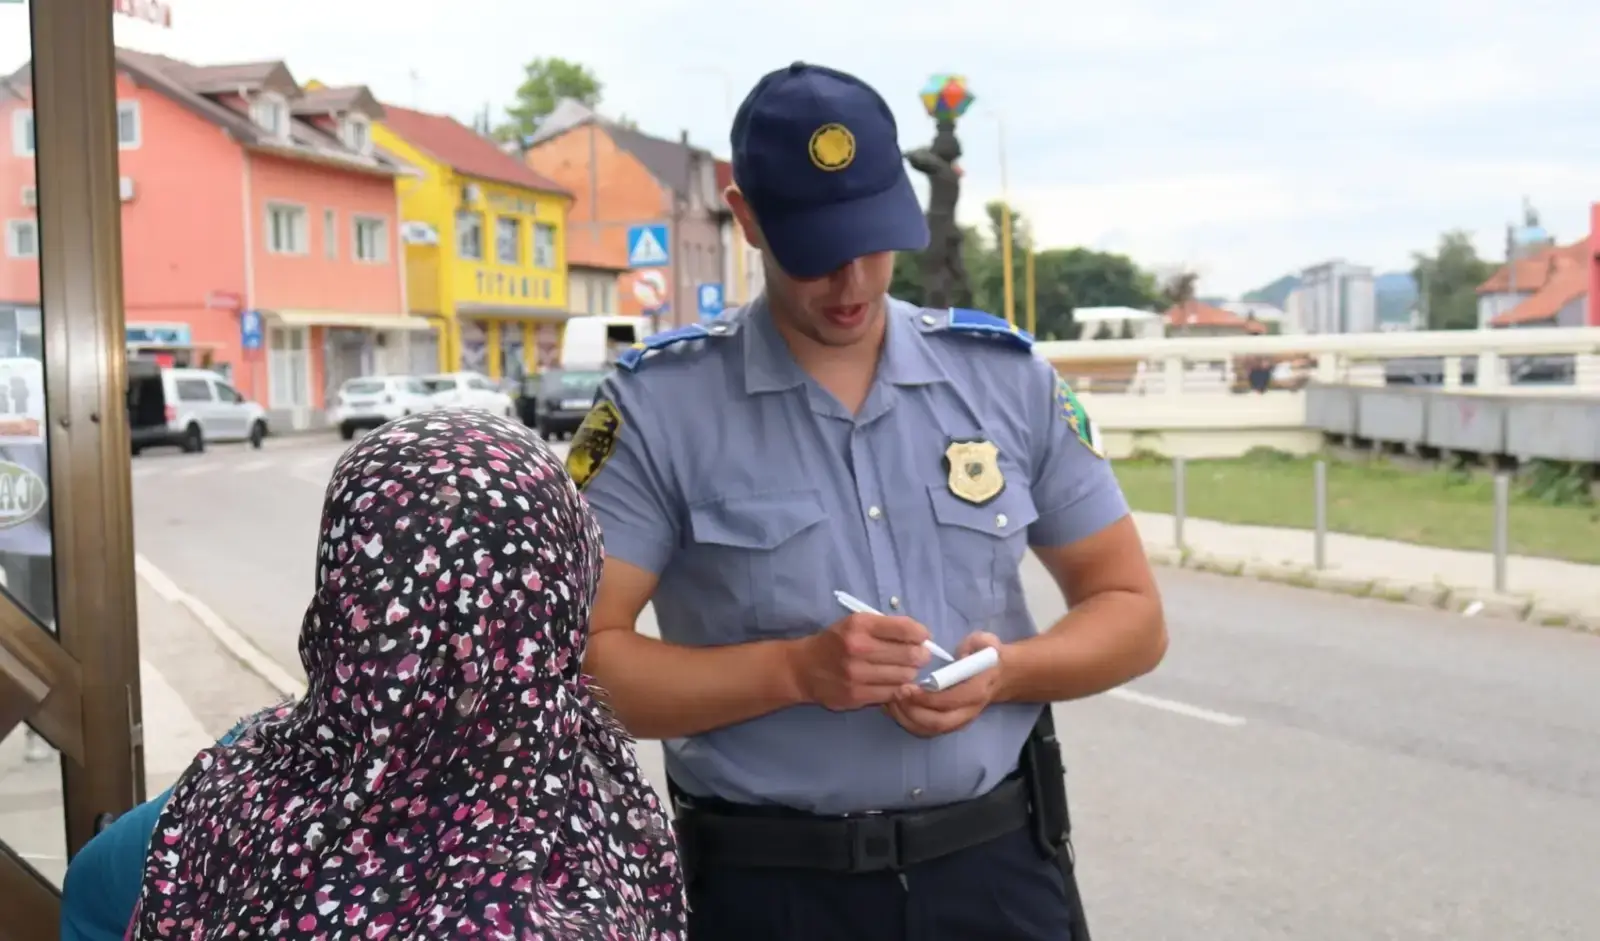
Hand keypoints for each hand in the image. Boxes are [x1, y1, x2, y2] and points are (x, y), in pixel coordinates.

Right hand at [787, 613, 931, 711]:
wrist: (803, 669)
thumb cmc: (835, 642)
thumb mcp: (856, 623)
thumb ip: (886, 627)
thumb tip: (921, 637)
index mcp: (859, 625)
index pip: (904, 629)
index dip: (920, 634)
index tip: (923, 638)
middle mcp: (858, 648)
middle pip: (909, 656)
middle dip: (920, 656)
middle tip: (919, 656)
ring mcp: (857, 675)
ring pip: (904, 677)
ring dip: (909, 674)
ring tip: (903, 669)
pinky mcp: (856, 696)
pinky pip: (891, 694)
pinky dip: (897, 689)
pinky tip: (892, 683)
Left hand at [883, 632, 1003, 737]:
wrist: (998, 676)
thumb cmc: (986, 655)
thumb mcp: (986, 641)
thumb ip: (976, 644)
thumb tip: (961, 653)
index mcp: (978, 689)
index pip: (953, 700)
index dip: (929, 697)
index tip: (909, 686)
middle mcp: (970, 710)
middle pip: (939, 722)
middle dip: (913, 711)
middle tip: (895, 694)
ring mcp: (960, 720)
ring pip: (931, 729)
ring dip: (907, 718)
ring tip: (890, 700)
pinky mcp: (950, 724)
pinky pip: (927, 730)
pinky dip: (908, 722)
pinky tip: (894, 707)